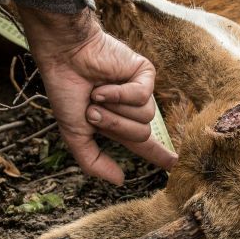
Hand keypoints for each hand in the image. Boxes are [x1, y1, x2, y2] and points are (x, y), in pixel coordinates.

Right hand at [18, 6, 177, 184]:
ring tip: (97, 93)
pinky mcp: (145, 73)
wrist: (65, 57)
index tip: (175, 164)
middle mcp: (131, 108)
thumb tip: (121, 181)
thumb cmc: (66, 90)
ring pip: (145, 117)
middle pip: (142, 134)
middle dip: (115, 125)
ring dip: (115, 109)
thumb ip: (93, 161)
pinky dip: (120, 93)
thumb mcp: (75, 134)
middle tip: (93, 110)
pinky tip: (105, 83)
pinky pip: (143, 96)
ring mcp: (140, 90)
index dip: (160, 154)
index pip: (144, 144)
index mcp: (117, 123)